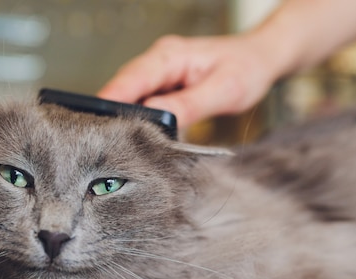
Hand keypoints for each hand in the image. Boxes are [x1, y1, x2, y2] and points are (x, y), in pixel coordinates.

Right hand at [98, 34, 280, 127]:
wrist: (260, 59)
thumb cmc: (247, 68)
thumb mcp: (224, 90)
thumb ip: (189, 104)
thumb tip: (155, 115)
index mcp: (169, 56)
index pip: (131, 78)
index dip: (110, 100)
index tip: (95, 123)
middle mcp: (158, 62)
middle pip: (123, 89)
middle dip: (110, 114)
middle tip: (101, 144)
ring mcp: (158, 75)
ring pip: (129, 98)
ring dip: (122, 120)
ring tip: (116, 145)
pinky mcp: (162, 87)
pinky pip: (141, 104)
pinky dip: (137, 120)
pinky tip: (137, 138)